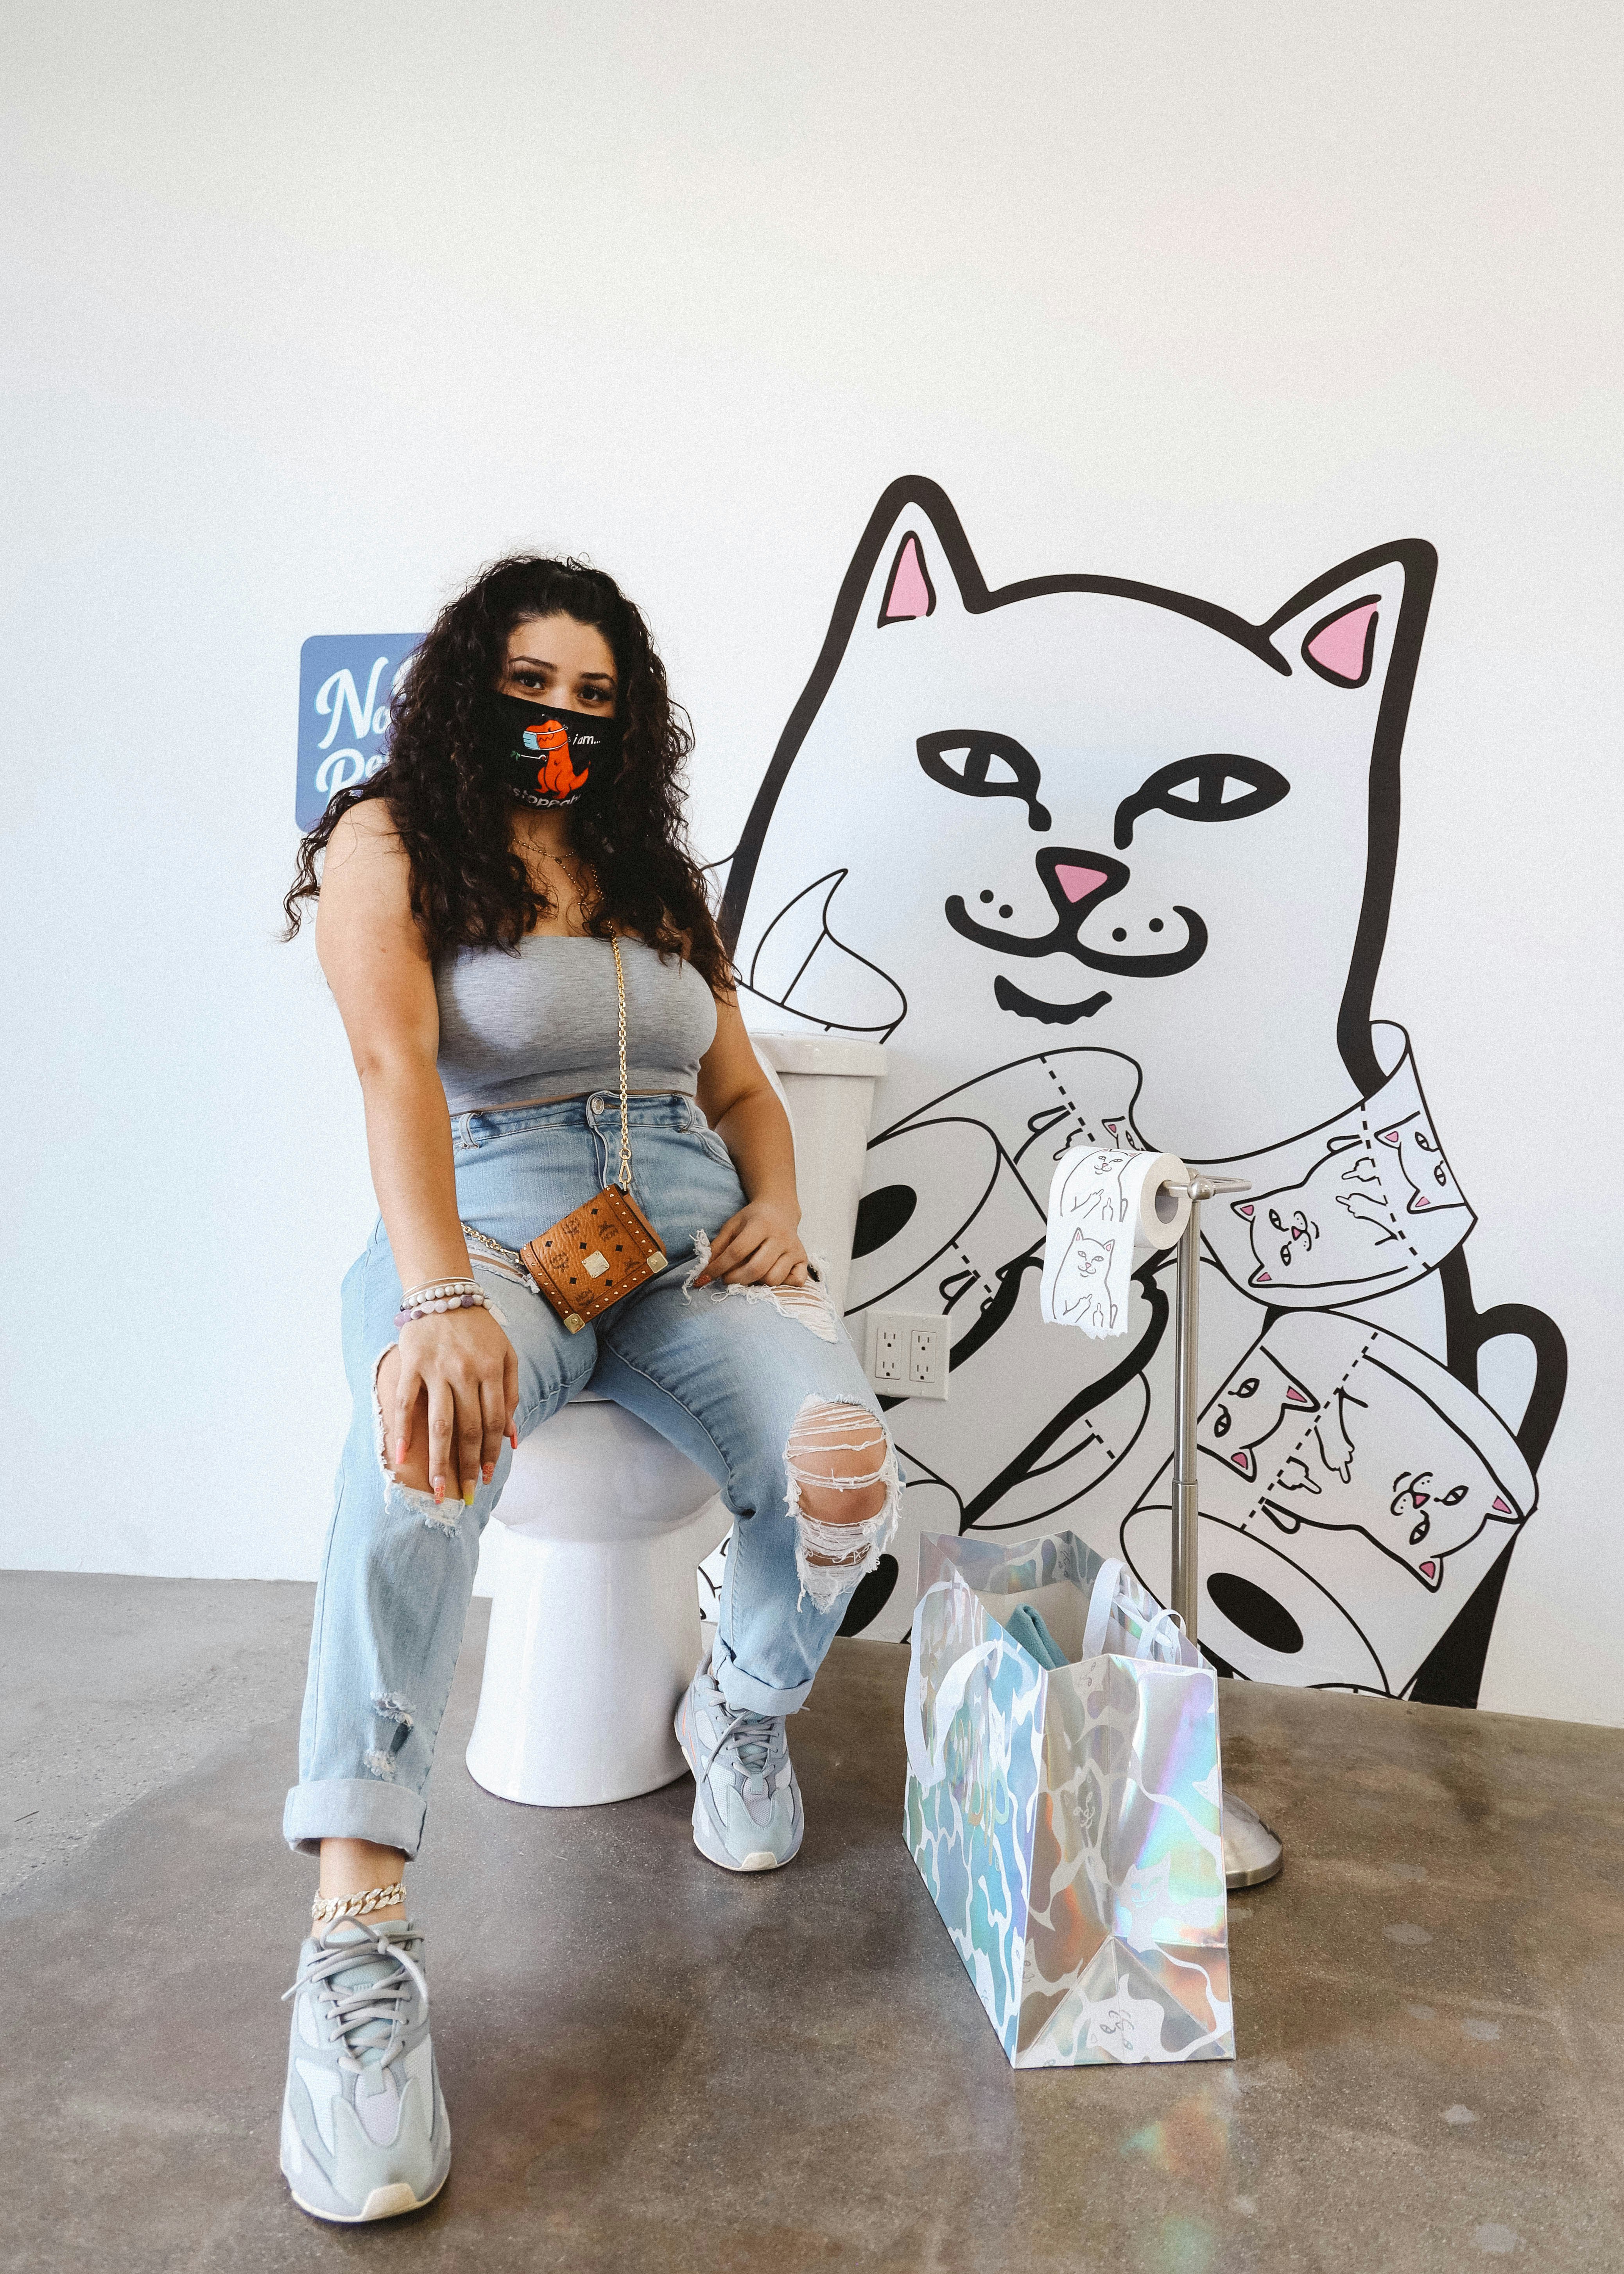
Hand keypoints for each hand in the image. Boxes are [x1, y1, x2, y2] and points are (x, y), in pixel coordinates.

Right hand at [390, 1307, 518, 1505]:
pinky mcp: (412, 1364)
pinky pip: (406, 1402)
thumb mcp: (506, 1357)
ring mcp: (436, 1369)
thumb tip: (512, 1439)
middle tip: (463, 1494)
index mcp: (492, 1371)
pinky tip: (402, 1456)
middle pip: (468, 1429)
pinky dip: (403, 1429)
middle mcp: (465, 1373)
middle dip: (467, 1466)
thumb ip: (510, 1396)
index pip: (493, 1422)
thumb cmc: (479, 1330)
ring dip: (438, 1460)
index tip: (486, 1477)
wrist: (445, 1293)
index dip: (490, 1452)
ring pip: (439, 1423)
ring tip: (438, 1489)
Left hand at [693, 1198, 808, 1288]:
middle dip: (735, 1279)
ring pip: (773, 1279)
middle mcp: (780, 1237)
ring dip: (756, 1283)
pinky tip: (770, 1275)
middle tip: (726, 1279)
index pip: (737, 1251)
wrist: (780, 1210)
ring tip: (748, 1275)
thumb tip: (705, 1268)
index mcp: (760, 1224)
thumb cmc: (752, 1220)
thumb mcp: (732, 1226)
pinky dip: (782, 1284)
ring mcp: (794, 1249)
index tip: (703, 1278)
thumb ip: (718, 1245)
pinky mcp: (803, 1258)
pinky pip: (796, 1281)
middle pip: (756, 1269)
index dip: (718, 1267)